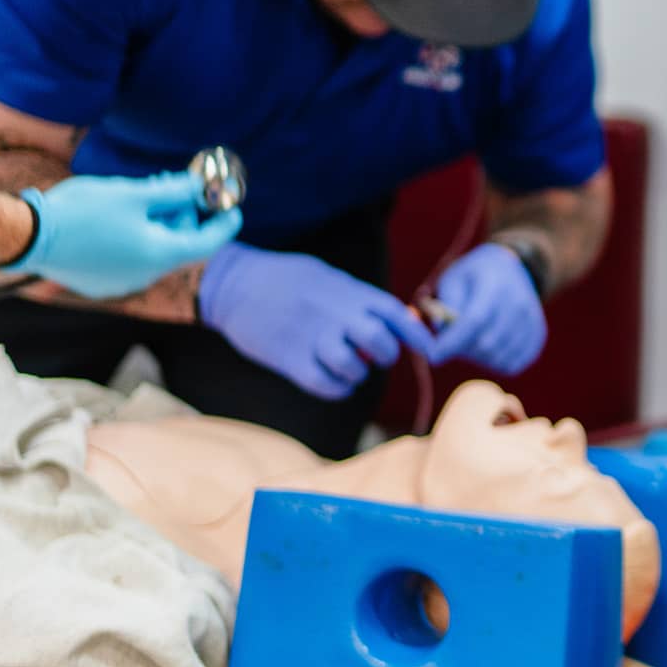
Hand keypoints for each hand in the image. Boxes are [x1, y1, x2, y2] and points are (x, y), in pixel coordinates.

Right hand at [13, 171, 241, 298]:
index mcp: (159, 256)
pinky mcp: (100, 282)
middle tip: (176, 183)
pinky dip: (137, 237)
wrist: (27, 235)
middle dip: (182, 213)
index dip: (224, 223)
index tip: (234, 207)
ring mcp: (121, 282)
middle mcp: (145, 276)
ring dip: (157, 222)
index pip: (208, 243)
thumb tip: (201, 187)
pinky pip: (130, 258)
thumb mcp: (134, 194)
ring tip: (145, 193)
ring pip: (154, 249)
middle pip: (179, 243)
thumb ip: (174, 191)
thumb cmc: (82, 212)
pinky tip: (122, 215)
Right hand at [198, 243, 436, 400]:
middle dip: (385, 355)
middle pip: (379, 343)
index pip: (395, 314)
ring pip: (353, 368)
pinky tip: (334, 382)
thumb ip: (360, 300)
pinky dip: (337, 389)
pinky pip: (325, 385)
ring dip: (357, 374)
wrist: (235, 284)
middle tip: (376, 357)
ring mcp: (311, 336)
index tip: (431, 350)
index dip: (417, 335)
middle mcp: (334, 313)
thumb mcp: (329, 278)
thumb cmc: (288, 280)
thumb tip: (401, 321)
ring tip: (349, 368)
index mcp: (348, 291)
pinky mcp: (289, 359)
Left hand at [427, 243, 546, 374]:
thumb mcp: (452, 280)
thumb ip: (442, 308)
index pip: (474, 320)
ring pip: (498, 359)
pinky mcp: (537, 336)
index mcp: (495, 284)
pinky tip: (489, 344)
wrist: (513, 268)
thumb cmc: (474, 277)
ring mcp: (531, 320)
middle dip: (462, 350)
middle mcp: (518, 303)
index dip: (452, 342)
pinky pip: (512, 365)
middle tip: (453, 339)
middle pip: (486, 344)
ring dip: (478, 357)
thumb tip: (441, 339)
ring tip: (473, 337)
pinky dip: (495, 362)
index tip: (433, 355)